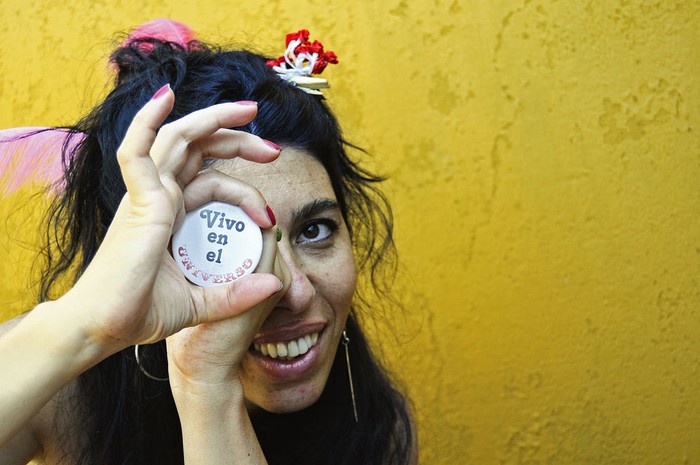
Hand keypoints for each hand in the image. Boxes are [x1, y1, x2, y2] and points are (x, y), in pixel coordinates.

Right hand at [59, 87, 283, 355]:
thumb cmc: (141, 313)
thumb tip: (275, 284)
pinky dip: (148, 120)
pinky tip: (165, 96)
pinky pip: (137, 151)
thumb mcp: (203, 302)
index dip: (246, 190)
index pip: (212, 180)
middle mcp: (161, 199)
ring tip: (250, 110)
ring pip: (180, 140)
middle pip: (201, 151)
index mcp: (174, 217)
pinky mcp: (137, 201)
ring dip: (215, 119)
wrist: (104, 329)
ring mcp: (148, 196)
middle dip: (238, 140)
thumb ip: (237, 293)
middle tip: (273, 148)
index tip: (271, 219)